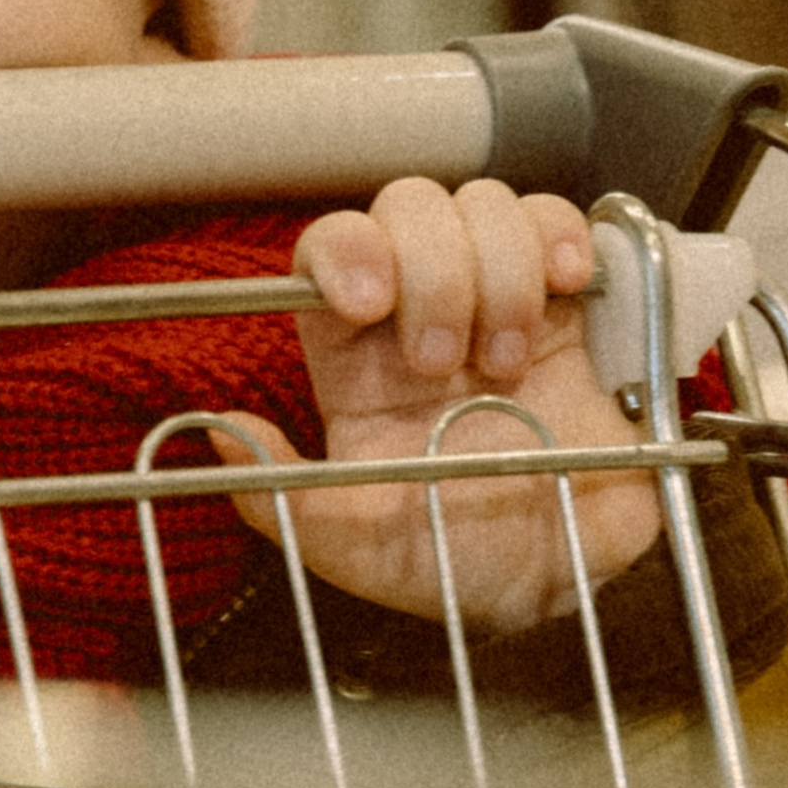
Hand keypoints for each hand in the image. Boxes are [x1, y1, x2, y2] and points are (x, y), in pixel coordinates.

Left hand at [210, 178, 662, 635]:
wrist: (555, 582)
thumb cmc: (448, 562)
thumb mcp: (354, 547)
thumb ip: (286, 498)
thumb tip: (219, 431)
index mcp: (355, 360)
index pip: (331, 251)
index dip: (346, 252)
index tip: (367, 302)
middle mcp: (419, 313)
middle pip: (408, 208)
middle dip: (431, 270)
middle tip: (446, 362)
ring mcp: (496, 299)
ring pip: (483, 205)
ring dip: (499, 269)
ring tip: (509, 361)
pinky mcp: (568, 305)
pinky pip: (557, 224)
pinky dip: (561, 238)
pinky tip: (566, 287)